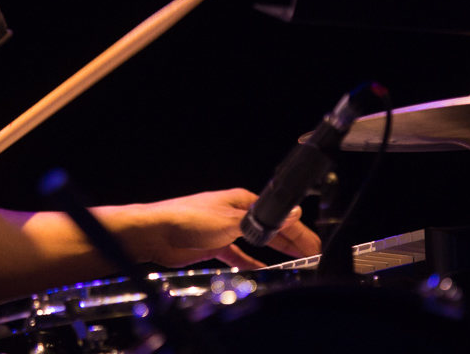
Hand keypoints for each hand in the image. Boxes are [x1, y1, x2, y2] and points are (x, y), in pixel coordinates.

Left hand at [112, 188, 319, 269]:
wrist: (156, 232)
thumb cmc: (188, 218)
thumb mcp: (231, 220)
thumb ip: (261, 222)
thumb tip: (290, 212)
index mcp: (241, 201)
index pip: (278, 217)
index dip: (298, 231)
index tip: (313, 244)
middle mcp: (235, 213)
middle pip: (270, 229)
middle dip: (291, 242)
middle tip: (310, 255)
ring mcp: (224, 229)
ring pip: (256, 242)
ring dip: (274, 251)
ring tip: (294, 262)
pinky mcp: (214, 245)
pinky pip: (238, 255)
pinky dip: (250, 261)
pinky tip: (260, 269)